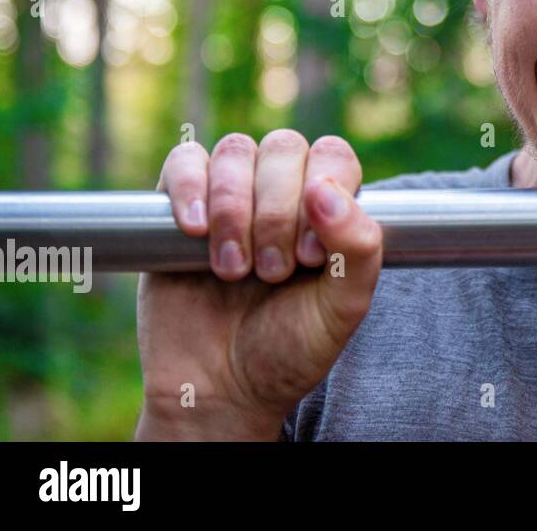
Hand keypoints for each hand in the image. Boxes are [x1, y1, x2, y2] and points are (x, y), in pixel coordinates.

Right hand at [134, 131, 382, 439]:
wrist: (221, 387)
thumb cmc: (290, 346)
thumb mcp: (342, 307)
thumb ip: (357, 247)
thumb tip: (326, 188)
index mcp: (329, 205)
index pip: (333, 155)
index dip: (321, 194)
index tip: (308, 257)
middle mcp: (282, 189)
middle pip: (284, 147)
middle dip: (277, 212)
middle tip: (271, 273)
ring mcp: (231, 192)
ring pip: (235, 150)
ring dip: (234, 208)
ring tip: (233, 269)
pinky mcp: (179, 204)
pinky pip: (183, 160)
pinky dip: (189, 187)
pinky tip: (195, 230)